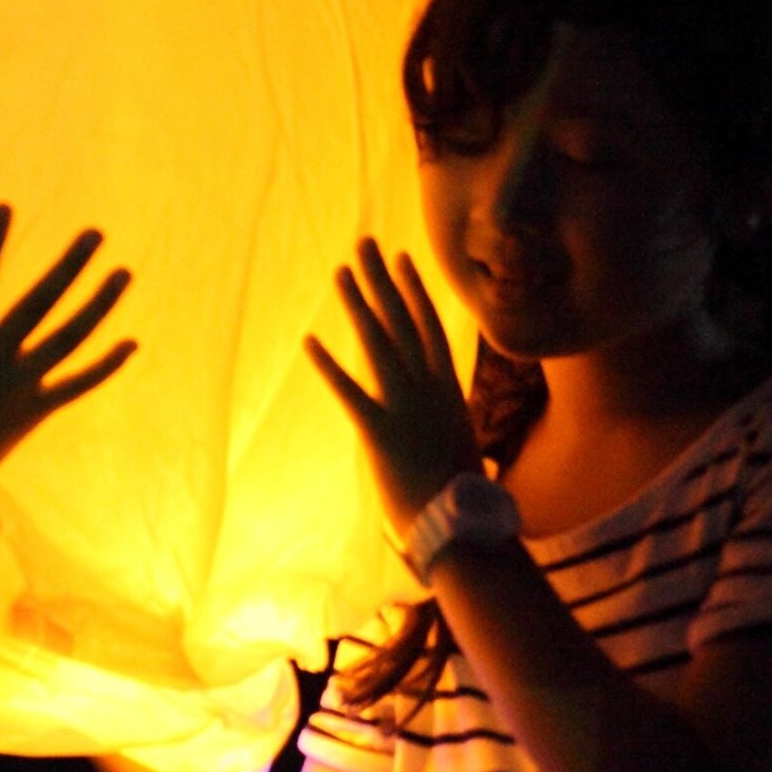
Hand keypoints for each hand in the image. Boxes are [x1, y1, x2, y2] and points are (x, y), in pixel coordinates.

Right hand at [0, 203, 137, 479]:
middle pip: (42, 300)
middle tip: (97, 234)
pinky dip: (106, 365)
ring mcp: (22, 382)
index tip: (5, 208)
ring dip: (100, 304)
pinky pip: (78, 383)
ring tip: (124, 274)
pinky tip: (131, 344)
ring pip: (71, 336)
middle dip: (71, 265)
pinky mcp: (37, 409)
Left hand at [306, 238, 484, 534]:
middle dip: (381, 280)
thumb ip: (444, 424)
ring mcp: (404, 407)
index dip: (414, 290)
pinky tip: (309, 341)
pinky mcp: (379, 432)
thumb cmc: (461, 498)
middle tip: (364, 244)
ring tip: (340, 273)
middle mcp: (428, 388)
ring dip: (357, 305)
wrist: (462, 528)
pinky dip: (329, 366)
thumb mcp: (458, 446)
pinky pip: (349, 392)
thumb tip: (443, 420)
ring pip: (377, 343)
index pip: (429, 327)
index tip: (401, 259)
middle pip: (401, 321)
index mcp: (447, 389)